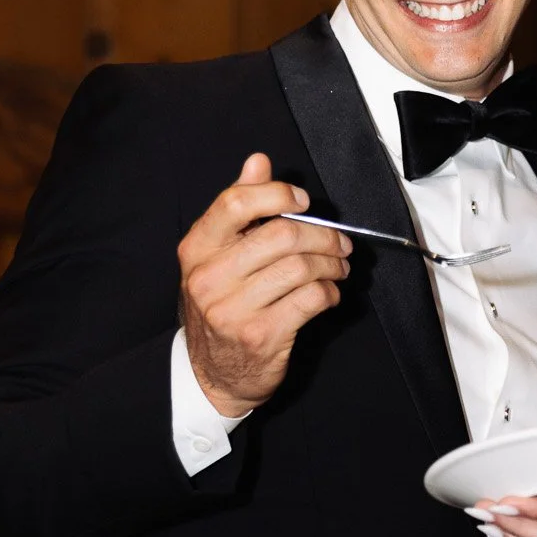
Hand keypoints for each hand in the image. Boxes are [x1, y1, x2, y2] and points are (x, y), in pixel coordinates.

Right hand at [179, 154, 351, 417]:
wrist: (212, 375)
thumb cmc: (220, 307)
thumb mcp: (216, 257)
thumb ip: (238, 208)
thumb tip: (257, 162)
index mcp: (197, 249)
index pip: (236, 203)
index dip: (278, 194)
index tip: (302, 201)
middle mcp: (210, 276)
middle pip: (281, 235)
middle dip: (322, 235)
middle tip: (339, 242)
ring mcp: (234, 309)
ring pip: (301, 267)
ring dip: (331, 264)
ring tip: (337, 267)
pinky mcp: (262, 335)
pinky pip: (311, 300)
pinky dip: (330, 293)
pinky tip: (329, 294)